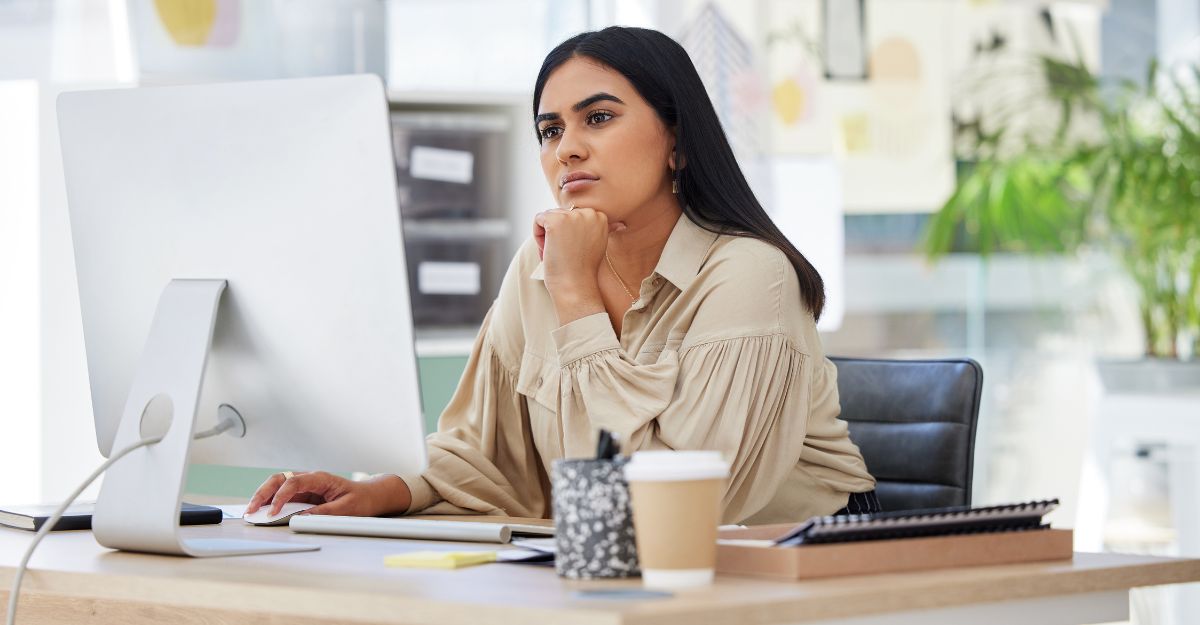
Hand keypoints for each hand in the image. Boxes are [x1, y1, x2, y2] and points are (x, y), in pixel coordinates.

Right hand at [245, 471, 411, 516]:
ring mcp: (306, 486)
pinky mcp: (304, 494)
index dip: (281, 496)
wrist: (370, 496)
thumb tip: (302, 518)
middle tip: (251, 509)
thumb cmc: (361, 499)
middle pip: (280, 479)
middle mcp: (310, 479)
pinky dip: (271, 502)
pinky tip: (262, 511)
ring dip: (263, 496)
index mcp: (321, 478)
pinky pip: (283, 495)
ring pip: (278, 485)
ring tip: (251, 511)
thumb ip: (325, 512)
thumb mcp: (347, 508)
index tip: (272, 512)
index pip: (294, 482)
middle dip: (263, 493)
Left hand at [533, 206, 625, 290]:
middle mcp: (589, 213)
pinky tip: (547, 249)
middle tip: (563, 253)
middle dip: (557, 233)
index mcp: (601, 217)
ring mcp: (573, 216)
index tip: (573, 249)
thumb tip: (612, 224)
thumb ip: (595, 229)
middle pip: (561, 213)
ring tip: (557, 253)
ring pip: (549, 216)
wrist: (576, 285)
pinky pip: (538, 219)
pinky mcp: (556, 221)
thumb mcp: (596, 244)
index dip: (569, 233)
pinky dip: (537, 235)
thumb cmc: (582, 270)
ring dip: (547, 235)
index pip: (573, 214)